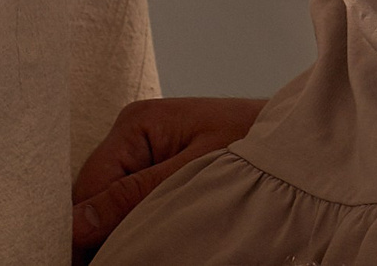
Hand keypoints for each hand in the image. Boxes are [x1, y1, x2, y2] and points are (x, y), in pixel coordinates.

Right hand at [70, 97, 264, 251]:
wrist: (299, 142)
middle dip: (100, 230)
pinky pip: (136, 198)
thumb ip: (134, 198)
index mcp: (135, 124)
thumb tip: (77, 223)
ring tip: (131, 253)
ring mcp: (147, 149)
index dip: (82, 227)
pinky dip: (140, 222)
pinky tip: (147, 240)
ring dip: (121, 228)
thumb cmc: (255, 148)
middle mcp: (133, 134)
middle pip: (96, 192)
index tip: (84, 262)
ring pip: (114, 198)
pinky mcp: (162, 166)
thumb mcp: (194, 175)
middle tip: (112, 261)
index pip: (90, 184)